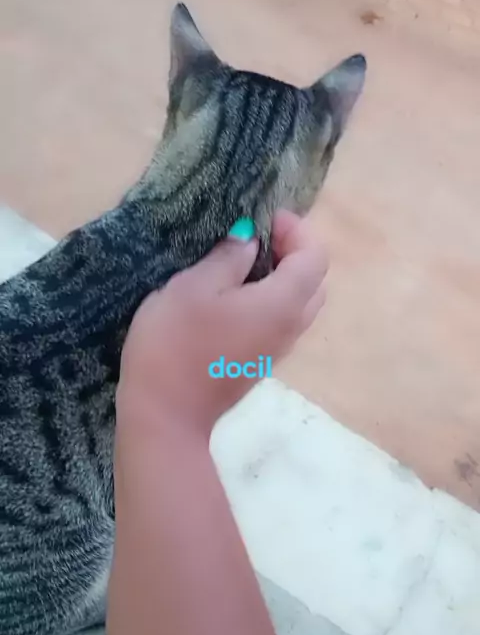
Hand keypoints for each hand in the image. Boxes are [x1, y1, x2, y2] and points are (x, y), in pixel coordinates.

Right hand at [117, 210, 328, 435]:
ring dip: (282, 277)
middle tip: (256, 239)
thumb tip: (250, 241)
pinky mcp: (259, 363)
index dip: (296, 230)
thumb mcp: (194, 287)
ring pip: (300, 304)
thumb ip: (228, 258)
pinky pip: (281, 322)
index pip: (315, 256)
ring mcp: (277, 349)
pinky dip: (271, 299)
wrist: (166, 414)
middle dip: (294, 251)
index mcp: (282, 303)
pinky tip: (233, 295)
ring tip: (242, 264)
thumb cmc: (175, 344)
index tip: (262, 219)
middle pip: (315, 280)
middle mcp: (290, 327)